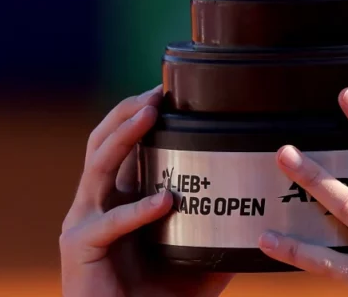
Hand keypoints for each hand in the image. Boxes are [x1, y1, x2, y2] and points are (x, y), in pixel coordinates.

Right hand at [60, 87, 233, 296]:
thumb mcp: (201, 257)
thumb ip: (226, 232)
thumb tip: (268, 213)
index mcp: (122, 197)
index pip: (127, 144)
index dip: (142, 114)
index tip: (172, 91)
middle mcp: (98, 202)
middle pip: (104, 141)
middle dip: (129, 111)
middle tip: (158, 91)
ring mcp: (84, 221)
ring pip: (98, 166)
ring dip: (124, 136)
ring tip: (150, 114)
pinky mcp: (79, 248)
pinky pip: (110, 223)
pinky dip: (138, 210)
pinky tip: (165, 201)